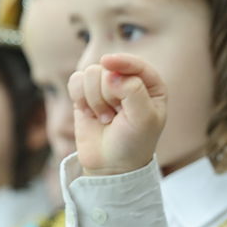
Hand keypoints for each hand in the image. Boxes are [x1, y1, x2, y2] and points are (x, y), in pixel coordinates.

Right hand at [68, 53, 167, 175]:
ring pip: (90, 73)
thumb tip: (111, 74)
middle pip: (108, 68)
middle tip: (116, 116)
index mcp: (150, 84)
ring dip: (95, 99)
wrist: (111, 165)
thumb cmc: (134, 142)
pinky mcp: (85, 93)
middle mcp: (128, 80)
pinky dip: (79, 97)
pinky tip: (89, 113)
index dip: (121, 62)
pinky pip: (76, 80)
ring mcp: (105, 86)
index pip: (135, 64)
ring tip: (105, 118)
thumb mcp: (144, 119)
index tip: (107, 62)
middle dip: (108, 94)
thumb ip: (134, 91)